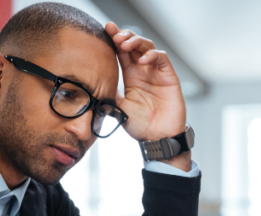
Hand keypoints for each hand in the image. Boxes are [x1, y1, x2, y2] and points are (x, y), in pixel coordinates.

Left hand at [105, 22, 185, 142]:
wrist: (157, 140)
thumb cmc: (140, 126)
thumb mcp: (118, 108)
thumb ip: (109, 94)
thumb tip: (91, 86)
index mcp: (131, 76)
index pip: (122, 52)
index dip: (114, 39)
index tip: (104, 29)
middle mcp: (144, 71)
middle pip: (134, 45)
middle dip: (124, 36)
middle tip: (113, 34)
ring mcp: (157, 73)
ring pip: (148, 46)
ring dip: (136, 42)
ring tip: (124, 44)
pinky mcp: (169, 77)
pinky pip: (162, 59)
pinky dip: (152, 55)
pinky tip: (142, 60)